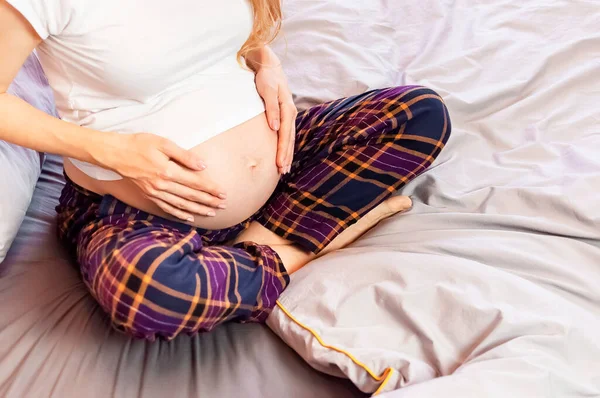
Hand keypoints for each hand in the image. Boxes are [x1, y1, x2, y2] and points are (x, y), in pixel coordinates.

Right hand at [96, 132, 226, 221]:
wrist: (115, 154)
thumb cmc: (139, 144)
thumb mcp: (163, 143)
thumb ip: (184, 156)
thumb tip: (203, 166)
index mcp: (168, 171)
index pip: (195, 183)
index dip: (211, 189)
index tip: (223, 193)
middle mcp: (162, 185)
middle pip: (191, 196)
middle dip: (209, 201)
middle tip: (223, 205)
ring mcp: (155, 192)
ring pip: (181, 205)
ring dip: (198, 210)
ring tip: (212, 213)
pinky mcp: (149, 195)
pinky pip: (167, 208)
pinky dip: (179, 214)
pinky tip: (189, 218)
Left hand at [254, 59, 297, 174]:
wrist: (269, 65)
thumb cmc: (267, 77)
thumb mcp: (267, 90)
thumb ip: (271, 108)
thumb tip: (274, 127)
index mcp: (288, 109)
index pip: (285, 135)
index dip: (283, 150)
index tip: (280, 164)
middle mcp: (291, 113)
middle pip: (290, 140)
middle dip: (287, 156)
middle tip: (283, 172)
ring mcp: (289, 115)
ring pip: (290, 138)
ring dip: (288, 154)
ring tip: (285, 168)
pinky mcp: (284, 115)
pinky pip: (287, 134)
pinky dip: (286, 146)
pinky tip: (283, 154)